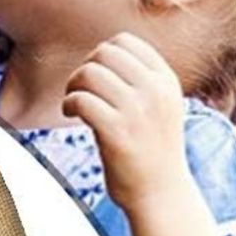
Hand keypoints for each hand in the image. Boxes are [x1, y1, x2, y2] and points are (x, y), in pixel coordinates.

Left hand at [63, 33, 189, 211]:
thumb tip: (103, 52)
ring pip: (89, 73)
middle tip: (82, 90)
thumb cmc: (152, 148)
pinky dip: (69, 104)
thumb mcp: (160, 105)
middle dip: (86, 68)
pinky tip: (71, 114)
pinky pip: (81, 100)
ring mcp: (138, 112)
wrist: (161, 194)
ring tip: (75, 104)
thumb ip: (142, 78)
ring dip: (73, 86)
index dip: (102, 55)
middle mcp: (155, 92)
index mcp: (166, 81)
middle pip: (104, 53)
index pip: (125, 41)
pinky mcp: (117, 134)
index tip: (99, 78)